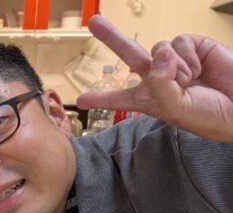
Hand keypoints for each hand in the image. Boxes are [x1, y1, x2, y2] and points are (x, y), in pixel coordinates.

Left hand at [76, 15, 232, 141]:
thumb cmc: (208, 114)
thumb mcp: (175, 108)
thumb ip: (160, 84)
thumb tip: (160, 52)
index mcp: (149, 99)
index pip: (120, 98)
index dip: (101, 97)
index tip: (81, 99)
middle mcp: (158, 78)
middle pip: (129, 54)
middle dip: (112, 37)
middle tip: (94, 22)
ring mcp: (174, 60)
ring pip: (158, 48)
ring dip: (174, 66)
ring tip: (190, 80)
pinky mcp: (193, 46)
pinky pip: (179, 42)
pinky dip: (188, 56)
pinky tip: (200, 68)